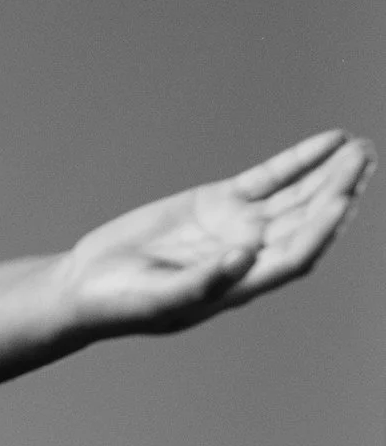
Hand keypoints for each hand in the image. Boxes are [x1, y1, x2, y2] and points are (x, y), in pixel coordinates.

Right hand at [61, 128, 370, 337]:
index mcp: (240, 284)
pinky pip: (270, 177)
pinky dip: (299, 160)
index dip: (321, 230)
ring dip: (329, 174)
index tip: (342, 200)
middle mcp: (249, 254)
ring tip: (359, 149)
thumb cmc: (120, 304)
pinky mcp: (221, 202)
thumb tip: (246, 257)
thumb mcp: (158, 299)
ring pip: (297, 196)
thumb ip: (203, 282)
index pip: (295, 256)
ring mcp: (238, 225)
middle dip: (338, 191)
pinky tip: (330, 141)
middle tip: (362, 160)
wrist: (87, 284)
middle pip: (306, 221)